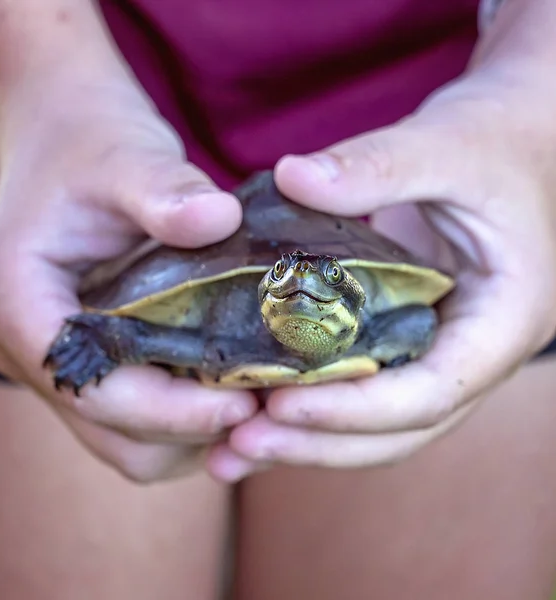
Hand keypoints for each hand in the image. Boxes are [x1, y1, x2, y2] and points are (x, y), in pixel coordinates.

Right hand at [0, 75, 257, 481]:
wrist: (67, 139)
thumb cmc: (89, 143)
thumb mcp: (124, 156)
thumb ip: (164, 188)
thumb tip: (219, 220)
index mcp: (16, 301)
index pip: (93, 387)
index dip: (171, 408)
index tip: (245, 399)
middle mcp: (26, 347)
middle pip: (111, 429)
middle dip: (189, 428)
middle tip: (263, 404)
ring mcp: (57, 361)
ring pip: (126, 438)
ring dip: (192, 431)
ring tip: (255, 398)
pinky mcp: (91, 360)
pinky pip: (138, 418)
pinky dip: (185, 415)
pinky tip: (232, 383)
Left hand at [206, 74, 555, 480]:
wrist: (517, 148)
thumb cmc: (498, 145)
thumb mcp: (451, 145)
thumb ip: (379, 164)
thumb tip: (290, 175)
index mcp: (501, 322)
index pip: (431, 392)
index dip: (355, 409)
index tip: (280, 404)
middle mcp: (469, 354)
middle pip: (395, 428)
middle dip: (316, 443)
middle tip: (238, 445)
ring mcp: (435, 351)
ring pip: (374, 423)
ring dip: (305, 440)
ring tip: (230, 448)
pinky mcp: (402, 337)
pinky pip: (358, 386)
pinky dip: (309, 404)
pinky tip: (253, 404)